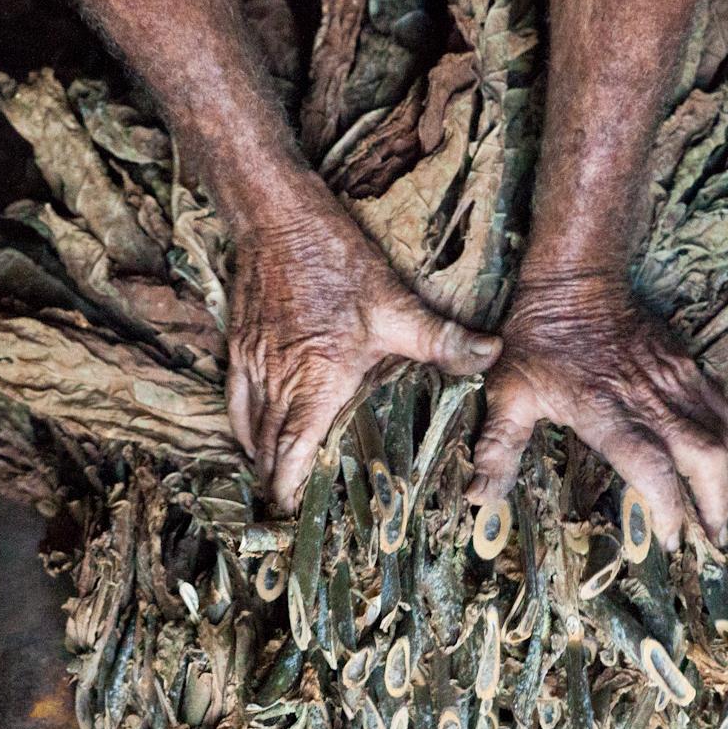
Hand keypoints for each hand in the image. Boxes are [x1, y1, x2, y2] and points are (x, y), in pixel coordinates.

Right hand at [227, 194, 500, 510]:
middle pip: (267, 448)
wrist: (275, 215)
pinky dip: (243, 424)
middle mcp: (278, 379)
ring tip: (277, 480)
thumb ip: (442, 339)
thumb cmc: (334, 260)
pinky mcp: (240, 344)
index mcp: (314, 381)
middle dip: (278, 482)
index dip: (290, 487)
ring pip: (248, 426)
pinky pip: (234, 397)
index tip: (296, 513)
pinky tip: (254, 432)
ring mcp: (253, 362)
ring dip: (262, 457)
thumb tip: (492, 355)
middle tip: (295, 508)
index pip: (292, 451)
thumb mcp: (395, 303)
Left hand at [465, 275, 727, 549]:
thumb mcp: (508, 393)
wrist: (575, 280)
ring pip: (719, 434)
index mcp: (606, 413)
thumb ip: (498, 448)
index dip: (667, 508)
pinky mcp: (685, 364)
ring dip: (723, 476)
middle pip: (705, 458)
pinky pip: (720, 405)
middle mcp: (649, 401)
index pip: (651, 468)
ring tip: (716, 511)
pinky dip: (724, 436)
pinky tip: (716, 457)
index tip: (666, 540)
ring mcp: (673, 380)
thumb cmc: (536, 340)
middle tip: (711, 540)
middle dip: (715, 503)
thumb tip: (478, 498)